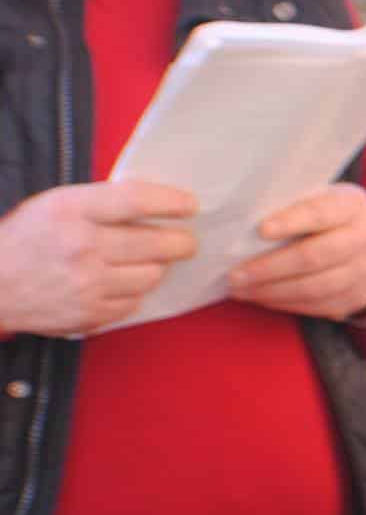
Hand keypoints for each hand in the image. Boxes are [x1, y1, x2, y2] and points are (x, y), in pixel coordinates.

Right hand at [0, 181, 197, 335]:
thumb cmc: (25, 238)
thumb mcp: (55, 205)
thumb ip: (100, 202)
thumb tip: (157, 204)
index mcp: (71, 210)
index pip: (136, 201)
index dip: (171, 202)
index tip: (190, 205)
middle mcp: (81, 246)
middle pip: (156, 243)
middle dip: (181, 242)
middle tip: (185, 241)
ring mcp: (87, 284)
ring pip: (152, 275)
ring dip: (156, 267)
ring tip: (147, 261)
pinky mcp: (89, 314)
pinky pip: (134, 302)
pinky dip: (134, 292)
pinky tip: (122, 283)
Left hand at [230, 183, 365, 321]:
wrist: (362, 242)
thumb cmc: (325, 216)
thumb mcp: (318, 198)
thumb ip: (290, 204)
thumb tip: (242, 223)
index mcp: (352, 205)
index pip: (321, 213)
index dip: (291, 221)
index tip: (261, 230)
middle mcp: (365, 238)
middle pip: (314, 256)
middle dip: (270, 267)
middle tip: (235, 275)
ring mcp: (364, 271)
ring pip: (314, 287)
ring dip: (272, 290)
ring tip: (240, 290)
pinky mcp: (356, 297)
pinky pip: (317, 305)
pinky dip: (284, 303)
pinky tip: (260, 297)